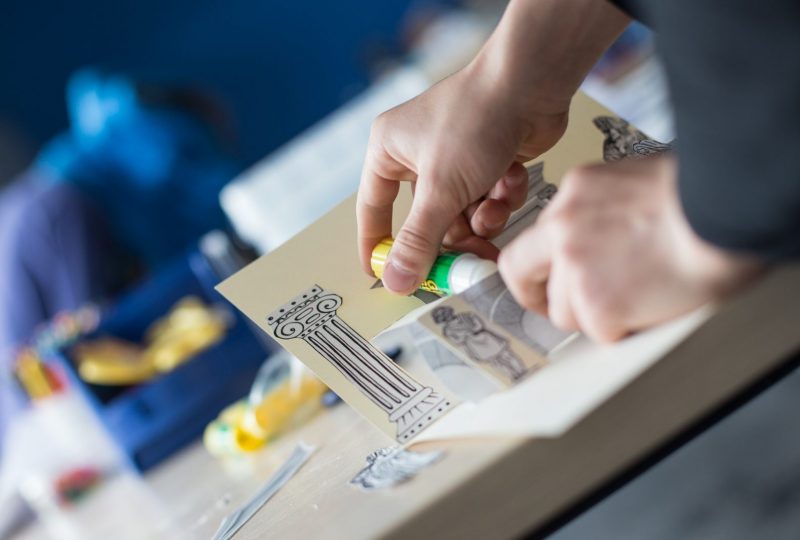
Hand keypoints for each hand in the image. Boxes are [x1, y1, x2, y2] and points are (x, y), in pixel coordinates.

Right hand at [357, 62, 568, 293]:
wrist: (533, 84)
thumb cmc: (476, 119)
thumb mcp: (441, 190)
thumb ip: (419, 240)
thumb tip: (395, 281)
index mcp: (389, 150)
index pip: (373, 208)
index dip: (379, 245)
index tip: (384, 277)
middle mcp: (418, 153)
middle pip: (428, 220)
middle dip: (453, 238)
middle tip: (468, 263)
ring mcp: (455, 157)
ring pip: (463, 213)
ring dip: (483, 217)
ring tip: (495, 206)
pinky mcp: (488, 160)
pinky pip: (488, 198)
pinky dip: (501, 195)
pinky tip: (511, 179)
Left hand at [498, 155, 763, 341]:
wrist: (727, 210)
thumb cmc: (699, 194)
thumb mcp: (633, 182)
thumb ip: (601, 210)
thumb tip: (601, 234)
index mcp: (573, 193)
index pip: (529, 238)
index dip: (534, 268)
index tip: (543, 282)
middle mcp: (563, 228)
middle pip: (522, 275)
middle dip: (540, 297)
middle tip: (570, 307)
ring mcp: (575, 268)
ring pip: (564, 311)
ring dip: (596, 313)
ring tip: (638, 296)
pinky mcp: (598, 304)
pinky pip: (599, 330)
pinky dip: (625, 327)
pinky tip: (651, 304)